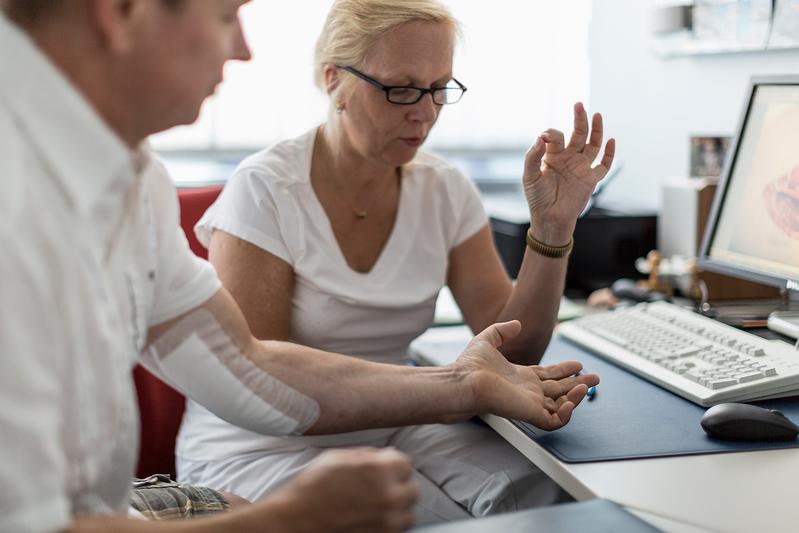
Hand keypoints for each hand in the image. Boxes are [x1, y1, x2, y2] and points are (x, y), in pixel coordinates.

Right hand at [272, 448, 416, 532]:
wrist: (295, 522)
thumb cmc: (312, 487)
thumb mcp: (339, 457)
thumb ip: (368, 456)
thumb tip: (385, 457)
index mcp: (379, 471)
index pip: (406, 463)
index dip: (393, 463)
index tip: (385, 466)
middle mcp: (388, 498)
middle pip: (412, 490)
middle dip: (399, 485)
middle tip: (381, 486)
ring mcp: (386, 524)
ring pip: (407, 514)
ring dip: (396, 508)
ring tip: (376, 505)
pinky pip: (395, 531)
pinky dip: (387, 524)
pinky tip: (370, 518)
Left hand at [452, 320, 598, 429]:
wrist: (463, 380)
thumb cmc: (469, 365)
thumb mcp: (487, 340)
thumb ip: (502, 331)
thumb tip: (517, 324)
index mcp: (520, 377)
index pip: (548, 376)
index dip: (564, 370)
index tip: (579, 364)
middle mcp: (527, 391)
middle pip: (559, 390)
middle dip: (578, 384)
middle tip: (596, 377)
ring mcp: (529, 403)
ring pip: (560, 406)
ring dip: (576, 397)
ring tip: (586, 385)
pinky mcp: (529, 413)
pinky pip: (554, 420)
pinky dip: (567, 413)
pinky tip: (573, 400)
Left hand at [523, 102, 615, 244]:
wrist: (549, 219)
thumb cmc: (537, 198)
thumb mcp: (529, 176)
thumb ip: (532, 156)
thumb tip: (541, 137)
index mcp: (552, 156)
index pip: (555, 136)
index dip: (551, 134)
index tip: (544, 138)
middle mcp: (568, 159)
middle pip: (577, 134)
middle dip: (579, 119)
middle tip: (579, 105)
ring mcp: (580, 168)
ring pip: (592, 145)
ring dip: (595, 130)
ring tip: (596, 115)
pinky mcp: (590, 180)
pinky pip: (603, 165)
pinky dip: (609, 154)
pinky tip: (611, 141)